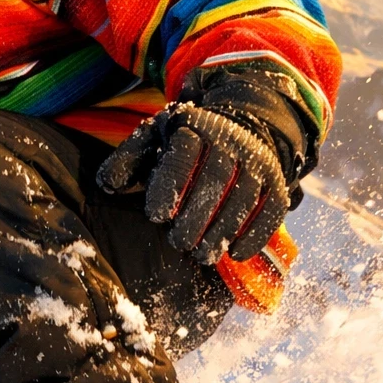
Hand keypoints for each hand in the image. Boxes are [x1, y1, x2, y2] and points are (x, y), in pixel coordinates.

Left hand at [96, 101, 289, 264]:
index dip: (169, 187)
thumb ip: (128, 161)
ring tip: (202, 255)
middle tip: (178, 243)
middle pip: (215, 179)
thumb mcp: (153, 140)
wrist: (239, 126)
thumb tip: (107, 185)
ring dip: (223, 230)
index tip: (155, 216)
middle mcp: (229, 140)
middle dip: (196, 216)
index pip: (182, 157)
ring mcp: (256, 160)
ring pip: (244, 197)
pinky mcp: (275, 181)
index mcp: (193, 128)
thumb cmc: (185, 144)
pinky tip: (236, 254)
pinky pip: (271, 209)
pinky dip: (255, 234)